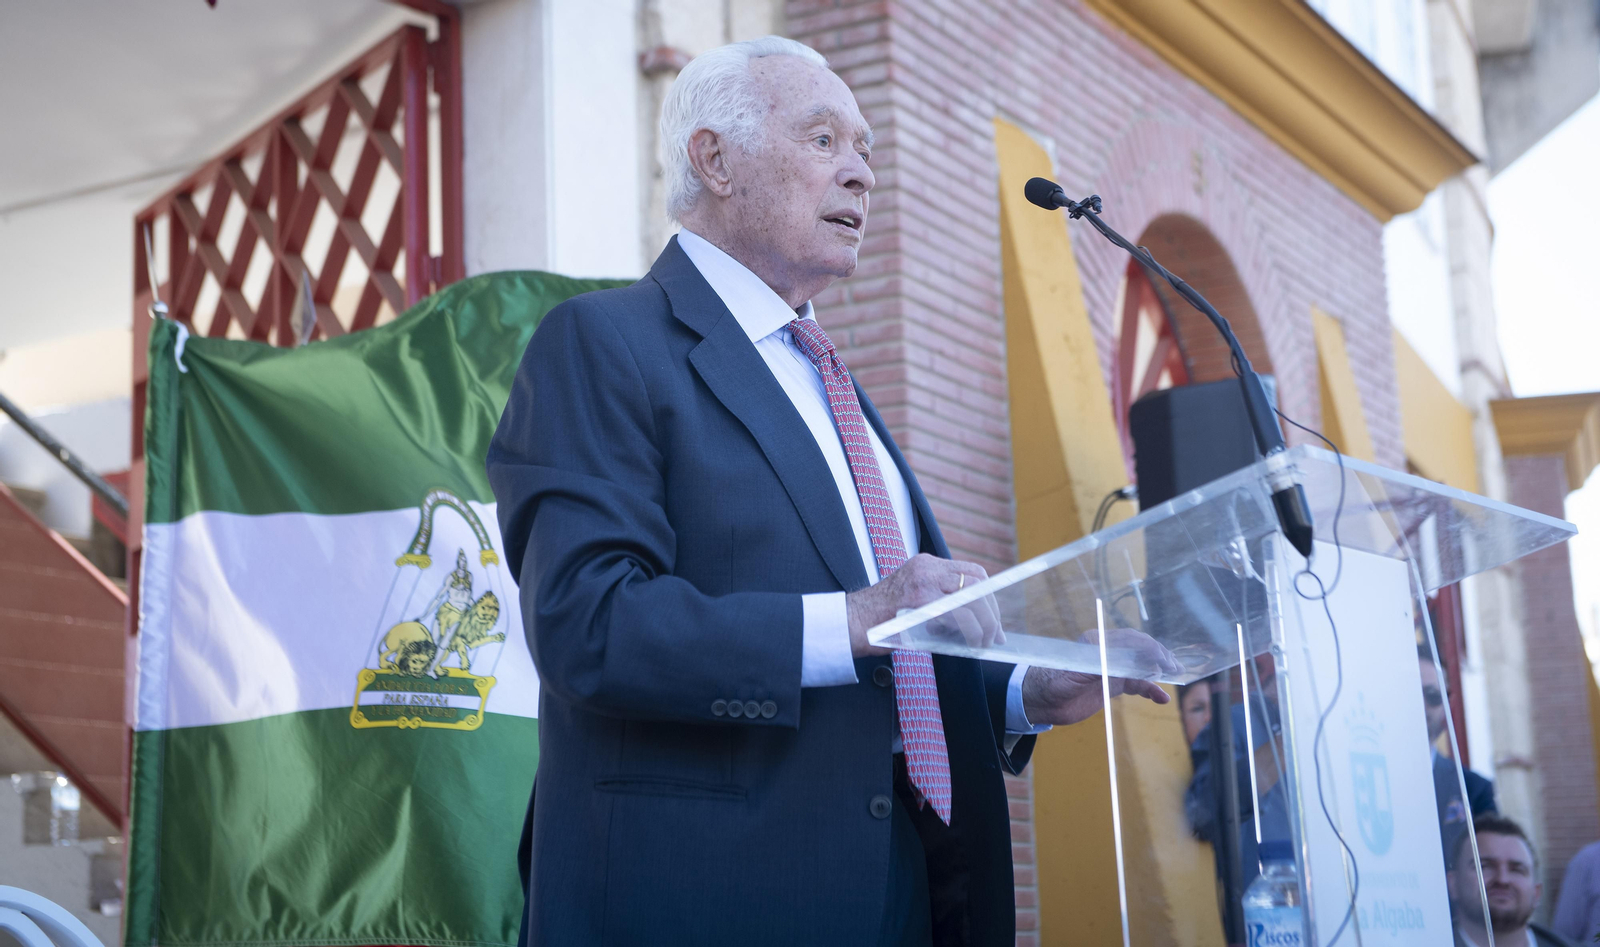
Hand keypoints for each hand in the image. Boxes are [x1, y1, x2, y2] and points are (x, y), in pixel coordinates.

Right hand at [845, 554, 998, 656]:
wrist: (849, 625)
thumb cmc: (880, 622)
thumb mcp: (913, 604)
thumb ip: (941, 605)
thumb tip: (976, 625)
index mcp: (925, 566)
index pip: (972, 573)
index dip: (989, 598)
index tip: (993, 620)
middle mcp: (926, 568)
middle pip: (976, 582)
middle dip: (991, 612)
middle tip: (994, 635)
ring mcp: (922, 581)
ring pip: (971, 596)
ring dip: (984, 623)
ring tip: (982, 642)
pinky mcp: (918, 599)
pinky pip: (956, 611)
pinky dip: (969, 629)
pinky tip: (968, 643)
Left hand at [1020, 628, 1181, 725]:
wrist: (1040, 701)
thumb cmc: (1051, 683)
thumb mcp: (1072, 674)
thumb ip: (1095, 666)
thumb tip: (1116, 660)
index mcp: (1096, 643)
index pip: (1129, 640)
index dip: (1148, 648)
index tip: (1162, 659)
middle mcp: (1106, 652)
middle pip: (1139, 649)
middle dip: (1158, 656)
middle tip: (1174, 667)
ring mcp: (1111, 668)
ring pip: (1140, 666)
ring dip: (1157, 670)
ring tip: (1174, 675)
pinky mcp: (1112, 683)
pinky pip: (1136, 683)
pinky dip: (1149, 689)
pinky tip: (1161, 697)